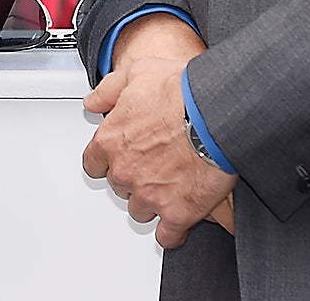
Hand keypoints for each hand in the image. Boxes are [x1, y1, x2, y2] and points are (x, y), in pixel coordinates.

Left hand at [81, 17, 236, 247]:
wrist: (217, 113)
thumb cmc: (182, 92)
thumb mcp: (137, 74)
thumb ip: (108, 90)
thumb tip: (92, 103)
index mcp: (111, 140)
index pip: (92, 163)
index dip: (105, 160)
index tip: (115, 158)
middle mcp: (125, 171)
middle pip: (119, 186)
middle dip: (133, 176)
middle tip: (154, 162)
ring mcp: (151, 195)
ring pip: (140, 211)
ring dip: (152, 201)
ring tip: (171, 184)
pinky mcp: (178, 213)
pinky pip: (168, 236)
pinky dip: (173, 230)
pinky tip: (180, 217)